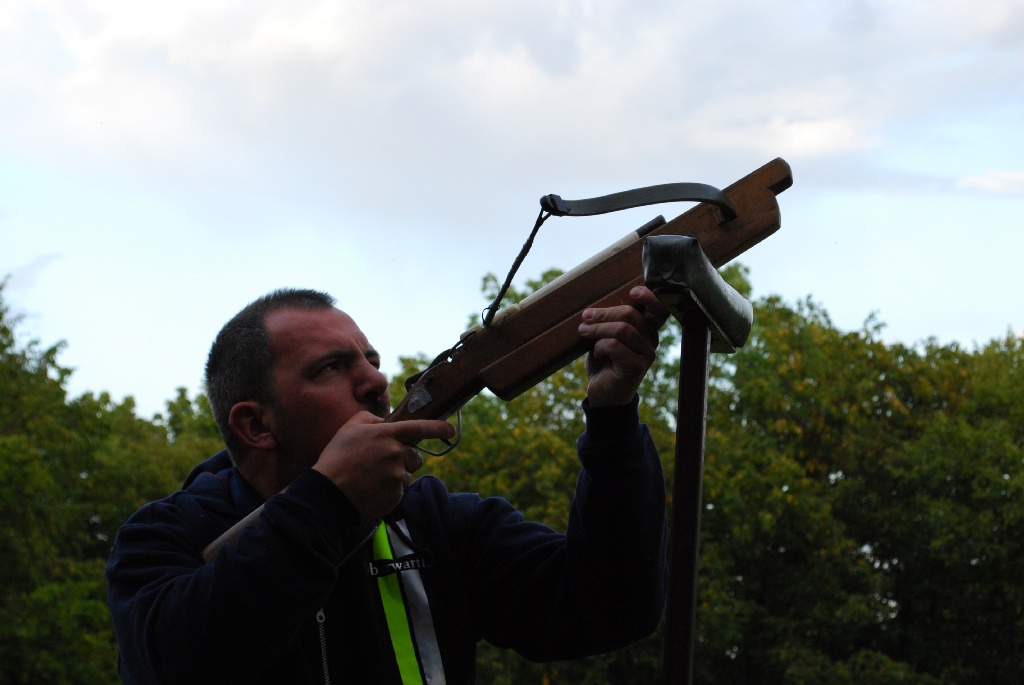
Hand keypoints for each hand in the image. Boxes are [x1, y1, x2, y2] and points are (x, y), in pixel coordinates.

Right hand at [312, 411, 455, 520]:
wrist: (328, 493)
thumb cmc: (336, 458)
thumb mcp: (349, 428)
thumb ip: (370, 418)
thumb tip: (384, 421)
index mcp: (386, 434)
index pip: (420, 427)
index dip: (439, 428)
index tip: (451, 429)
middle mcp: (396, 453)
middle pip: (415, 457)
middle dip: (404, 460)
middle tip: (381, 464)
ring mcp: (397, 475)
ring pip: (407, 475)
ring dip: (396, 476)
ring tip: (372, 478)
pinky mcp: (395, 495)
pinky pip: (399, 491)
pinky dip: (389, 491)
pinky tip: (371, 490)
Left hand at [577, 286, 668, 406]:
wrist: (603, 395)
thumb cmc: (604, 362)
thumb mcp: (605, 337)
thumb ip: (609, 321)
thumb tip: (594, 305)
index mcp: (647, 329)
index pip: (659, 308)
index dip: (649, 296)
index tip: (633, 291)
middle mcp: (652, 340)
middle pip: (631, 314)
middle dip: (603, 314)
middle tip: (585, 317)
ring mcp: (646, 354)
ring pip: (622, 329)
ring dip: (598, 329)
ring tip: (584, 332)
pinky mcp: (636, 367)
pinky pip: (615, 346)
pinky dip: (600, 346)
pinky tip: (596, 353)